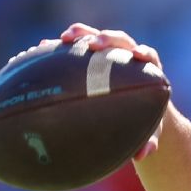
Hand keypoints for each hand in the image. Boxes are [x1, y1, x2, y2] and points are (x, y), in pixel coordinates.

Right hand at [59, 22, 164, 160]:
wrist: (137, 108)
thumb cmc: (146, 119)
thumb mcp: (149, 131)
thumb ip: (149, 140)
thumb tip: (143, 155)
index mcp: (147, 69)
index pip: (148, 55)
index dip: (142, 52)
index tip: (137, 54)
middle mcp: (128, 56)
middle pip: (120, 41)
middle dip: (107, 39)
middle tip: (92, 45)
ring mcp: (108, 53)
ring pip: (95, 37)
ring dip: (82, 34)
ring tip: (64, 38)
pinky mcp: (91, 55)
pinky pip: (76, 47)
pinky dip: (62, 46)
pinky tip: (41, 48)